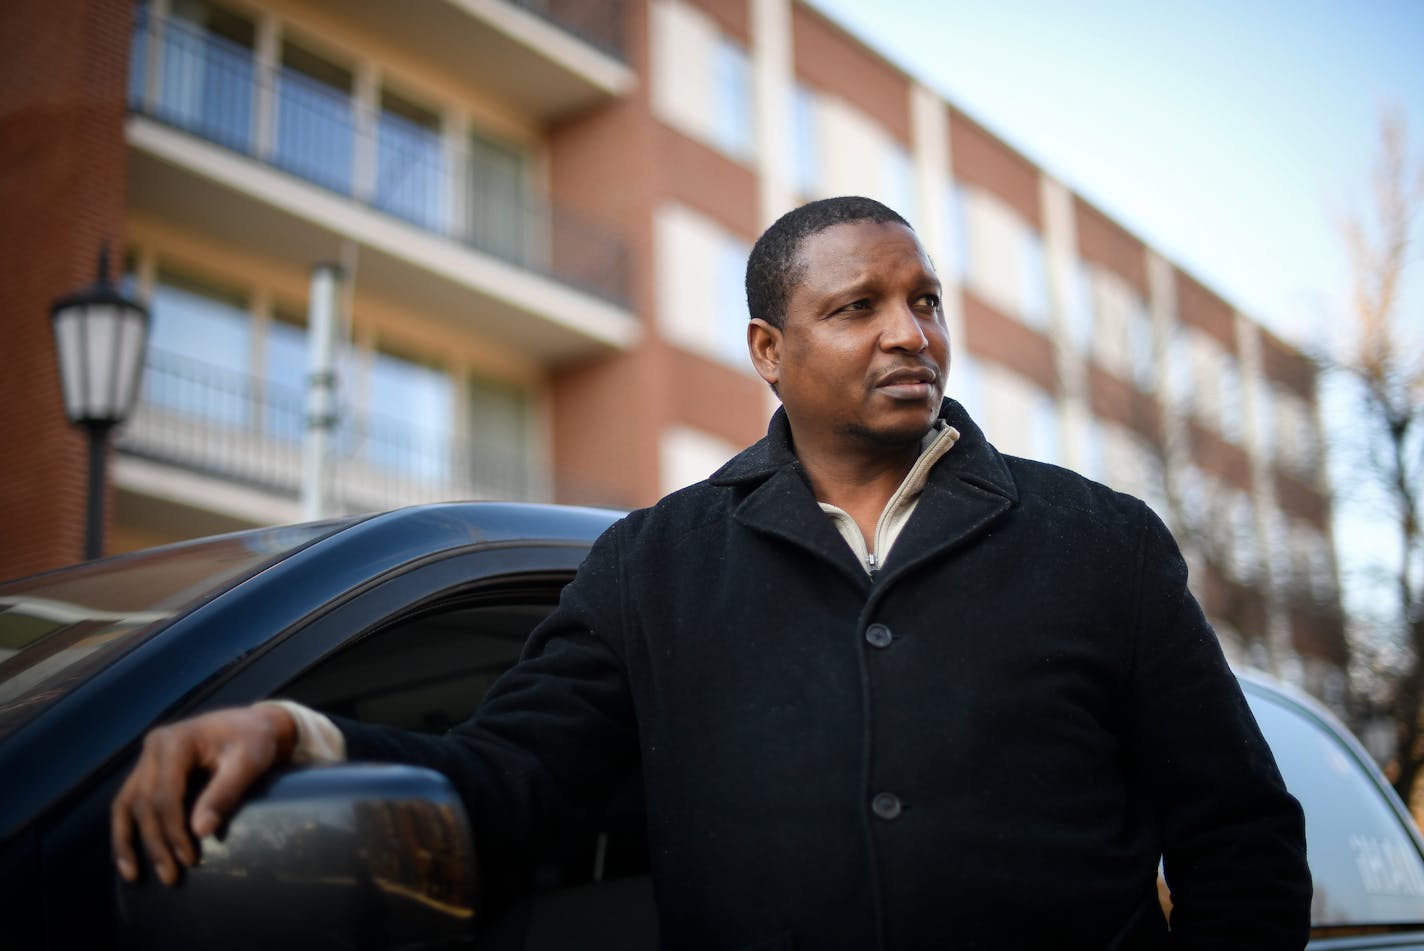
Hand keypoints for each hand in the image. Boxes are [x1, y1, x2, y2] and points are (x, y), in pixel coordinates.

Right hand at [110, 704, 296, 885]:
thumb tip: (201, 831)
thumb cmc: (254, 741)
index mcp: (175, 741)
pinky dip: (126, 829)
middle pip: (144, 804)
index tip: (190, 859)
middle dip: (156, 843)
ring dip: (128, 842)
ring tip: (133, 875)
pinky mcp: (148, 770)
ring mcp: (147, 758)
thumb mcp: (248, 762)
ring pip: (126, 805)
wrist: (254, 725)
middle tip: (170, 876)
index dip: (174, 831)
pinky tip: (128, 856)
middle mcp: (153, 748)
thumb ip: (224, 793)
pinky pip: (129, 802)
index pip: (165, 796)